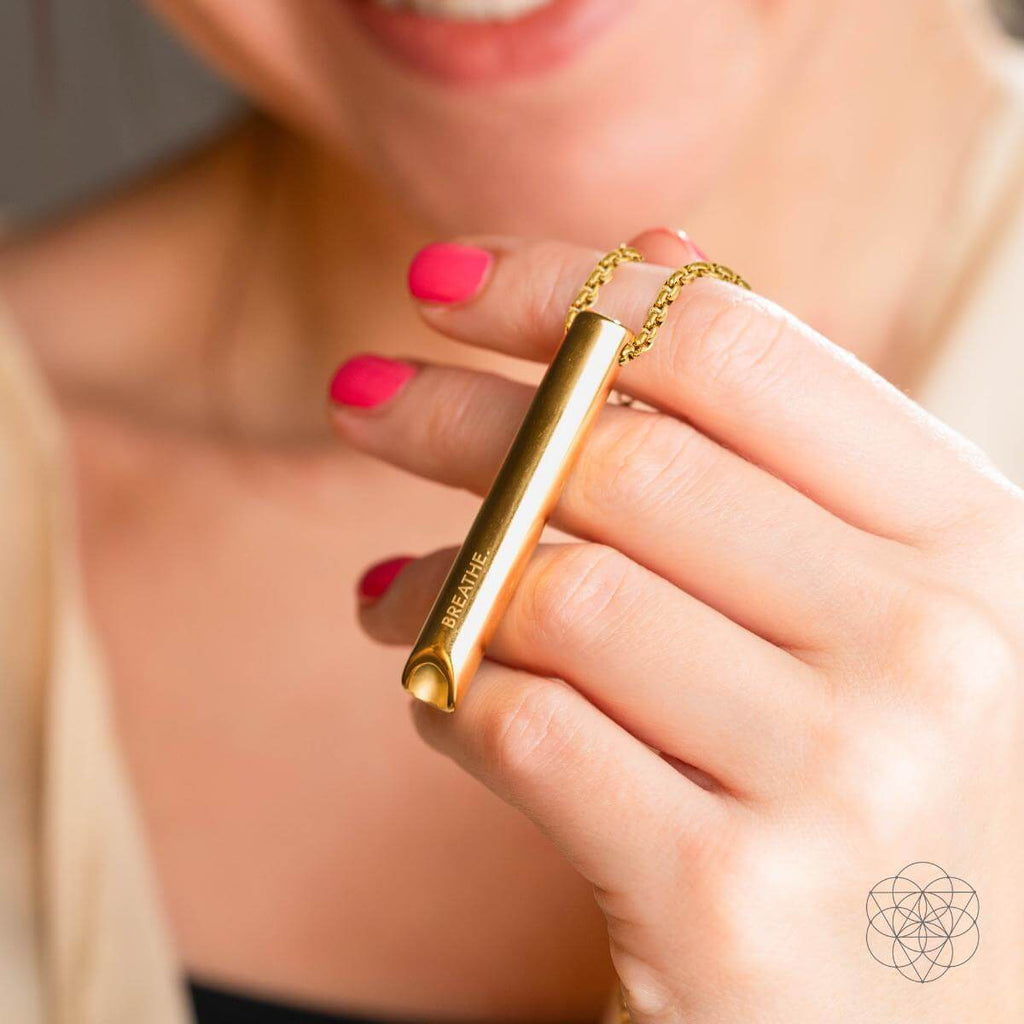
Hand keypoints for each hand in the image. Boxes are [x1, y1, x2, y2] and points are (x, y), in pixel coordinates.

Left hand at [331, 232, 1023, 1021]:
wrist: (921, 1016)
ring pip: (555, 594)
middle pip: (622, 458)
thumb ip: (776, 440)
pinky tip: (433, 690)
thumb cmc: (879, 785)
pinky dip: (447, 691)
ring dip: (438, 578)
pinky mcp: (727, 902)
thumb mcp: (874, 603)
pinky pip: (524, 728)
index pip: (732, 349)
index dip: (562, 290)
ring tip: (389, 588)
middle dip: (455, 416)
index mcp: (974, 543)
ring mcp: (839, 782)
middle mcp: (930, 650)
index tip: (440, 280)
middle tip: (360, 403)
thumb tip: (653, 259)